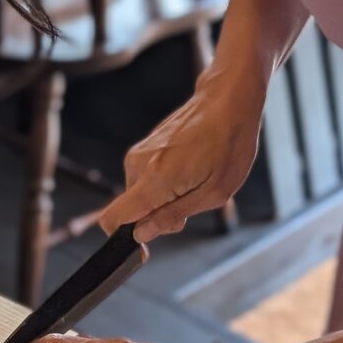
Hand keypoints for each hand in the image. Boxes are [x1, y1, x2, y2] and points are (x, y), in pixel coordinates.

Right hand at [99, 76, 264, 242]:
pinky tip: (190, 168)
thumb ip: (172, 216)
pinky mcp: (144, 147)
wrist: (228, 99)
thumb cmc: (229, 144)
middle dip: (154, 217)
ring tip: (195, 181)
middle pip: (130, 210)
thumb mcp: (213, 193)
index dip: (123, 238)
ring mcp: (139, 154)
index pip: (112, 218)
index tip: (145, 243)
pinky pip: (144, 179)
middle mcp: (137, 165)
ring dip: (162, 199)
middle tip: (190, 202)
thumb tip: (142, 235)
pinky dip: (163, 184)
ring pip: (138, 195)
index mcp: (154, 180)